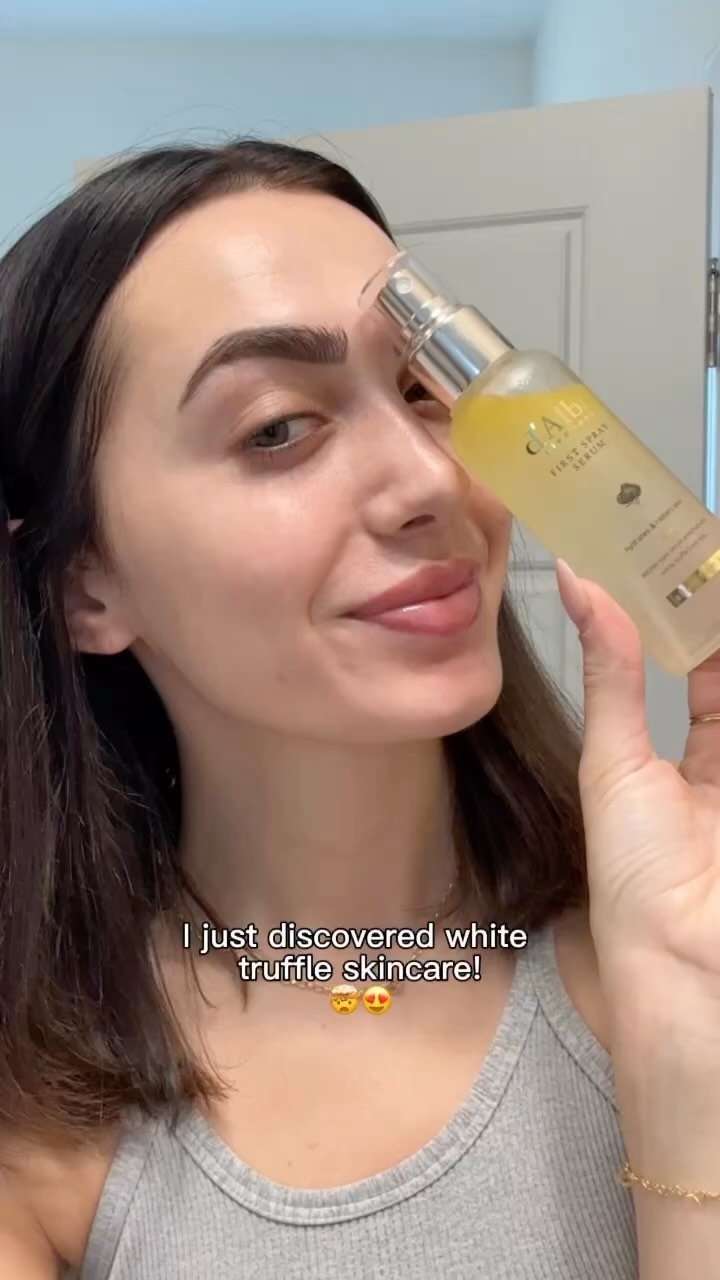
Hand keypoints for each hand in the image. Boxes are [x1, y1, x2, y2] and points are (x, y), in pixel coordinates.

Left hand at [555, 558, 719, 1017]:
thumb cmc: (636, 870)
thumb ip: (611, 672)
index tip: (693, 565)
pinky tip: (718, 644)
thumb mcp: (615, 759)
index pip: (703, 679)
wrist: (681, 957)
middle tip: (712, 561)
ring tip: (715, 576)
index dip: (700, 625)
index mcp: (681, 767)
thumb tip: (577, 581)